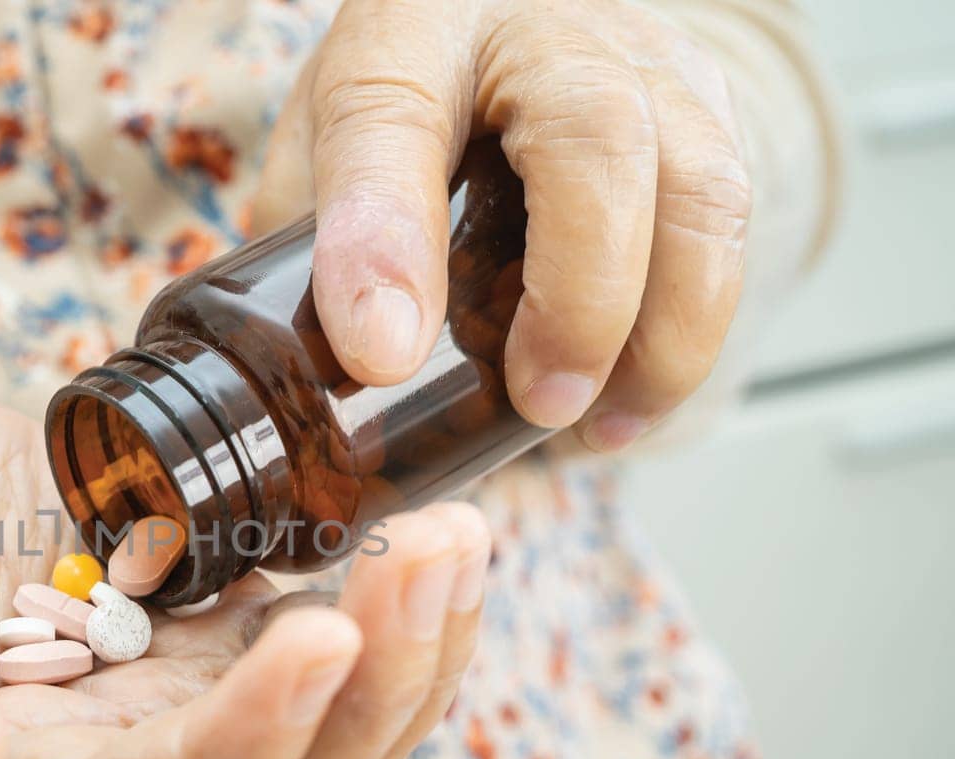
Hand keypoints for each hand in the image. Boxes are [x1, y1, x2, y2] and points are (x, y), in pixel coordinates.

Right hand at [0, 387, 491, 758]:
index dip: (246, 743)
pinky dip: (377, 601)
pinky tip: (420, 527)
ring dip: (403, 647)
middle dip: (373, 689)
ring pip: (316, 732)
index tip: (325, 633)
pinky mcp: (185, 640)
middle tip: (437, 552)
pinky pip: (307, 651)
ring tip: (457, 534)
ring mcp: (154, 711)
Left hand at [252, 0, 751, 450]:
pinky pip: (731, 221)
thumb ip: (319, 237)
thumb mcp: (327, 150)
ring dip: (661, 333)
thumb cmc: (411, 94)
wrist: (505, 26)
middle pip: (595, 136)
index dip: (389, 236)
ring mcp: (645, 59)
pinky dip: (691, 326)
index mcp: (412, 32)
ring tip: (593, 426)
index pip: (391, 117)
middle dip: (579, 298)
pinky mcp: (707, 109)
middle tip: (540, 402)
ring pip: (699, 185)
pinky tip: (629, 398)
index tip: (382, 352)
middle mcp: (545, 29)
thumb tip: (348, 368)